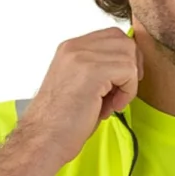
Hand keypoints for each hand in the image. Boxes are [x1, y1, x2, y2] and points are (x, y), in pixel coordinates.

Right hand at [21, 31, 144, 170]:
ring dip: (129, 82)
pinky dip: (128, 91)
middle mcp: (75, 47)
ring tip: (113, 103)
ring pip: (128, 55)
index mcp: (70, 49)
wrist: (43, 139)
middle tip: (122, 93)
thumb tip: (128, 69)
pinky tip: (113, 107)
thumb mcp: (80, 86)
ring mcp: (82, 56)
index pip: (111, 36)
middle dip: (131, 67)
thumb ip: (99, 71)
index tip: (120, 84)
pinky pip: (128, 70)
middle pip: (122, 40)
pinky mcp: (93, 71)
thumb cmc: (62, 123)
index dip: (124, 59)